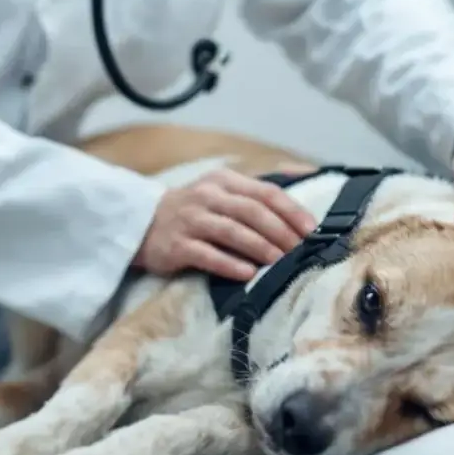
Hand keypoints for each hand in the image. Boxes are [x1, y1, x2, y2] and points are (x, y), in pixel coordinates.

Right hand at [133, 168, 317, 280]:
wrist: (142, 223)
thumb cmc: (194, 211)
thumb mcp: (222, 192)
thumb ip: (256, 194)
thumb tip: (303, 197)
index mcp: (224, 180)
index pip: (265, 192)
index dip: (291, 211)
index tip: (311, 231)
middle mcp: (207, 196)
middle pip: (251, 211)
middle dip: (280, 232)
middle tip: (299, 252)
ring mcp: (190, 220)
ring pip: (232, 231)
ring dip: (260, 247)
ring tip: (280, 262)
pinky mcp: (176, 245)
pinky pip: (207, 254)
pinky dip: (230, 264)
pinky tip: (248, 274)